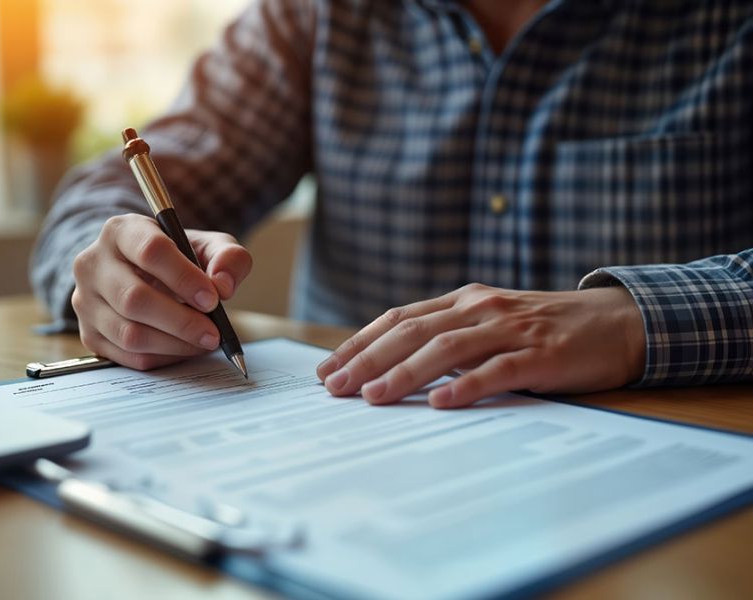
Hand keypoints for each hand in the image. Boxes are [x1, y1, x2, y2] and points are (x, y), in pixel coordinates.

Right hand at [71, 213, 251, 369]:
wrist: (143, 274)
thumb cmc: (179, 258)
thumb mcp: (208, 246)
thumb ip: (228, 257)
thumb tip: (223, 286)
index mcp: (122, 231)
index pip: (150, 251)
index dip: (184, 278)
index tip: (213, 299)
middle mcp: (93, 263)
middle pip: (134, 298)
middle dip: (181, 321)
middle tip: (213, 333)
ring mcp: (85, 301)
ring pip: (129, 333)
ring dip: (174, 344)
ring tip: (203, 341)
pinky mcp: (88, 334)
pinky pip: (127, 356)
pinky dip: (163, 357)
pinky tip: (184, 349)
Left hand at [316, 284, 645, 407]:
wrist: (616, 322)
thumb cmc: (545, 328)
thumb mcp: (491, 322)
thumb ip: (451, 336)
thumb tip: (395, 367)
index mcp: (464, 300)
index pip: (399, 318)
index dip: (360, 342)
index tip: (328, 369)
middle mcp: (480, 308)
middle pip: (412, 331)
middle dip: (367, 359)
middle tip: (335, 387)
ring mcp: (510, 329)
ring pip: (446, 349)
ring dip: (404, 373)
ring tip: (372, 397)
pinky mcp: (539, 355)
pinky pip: (495, 370)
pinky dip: (464, 386)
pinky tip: (439, 404)